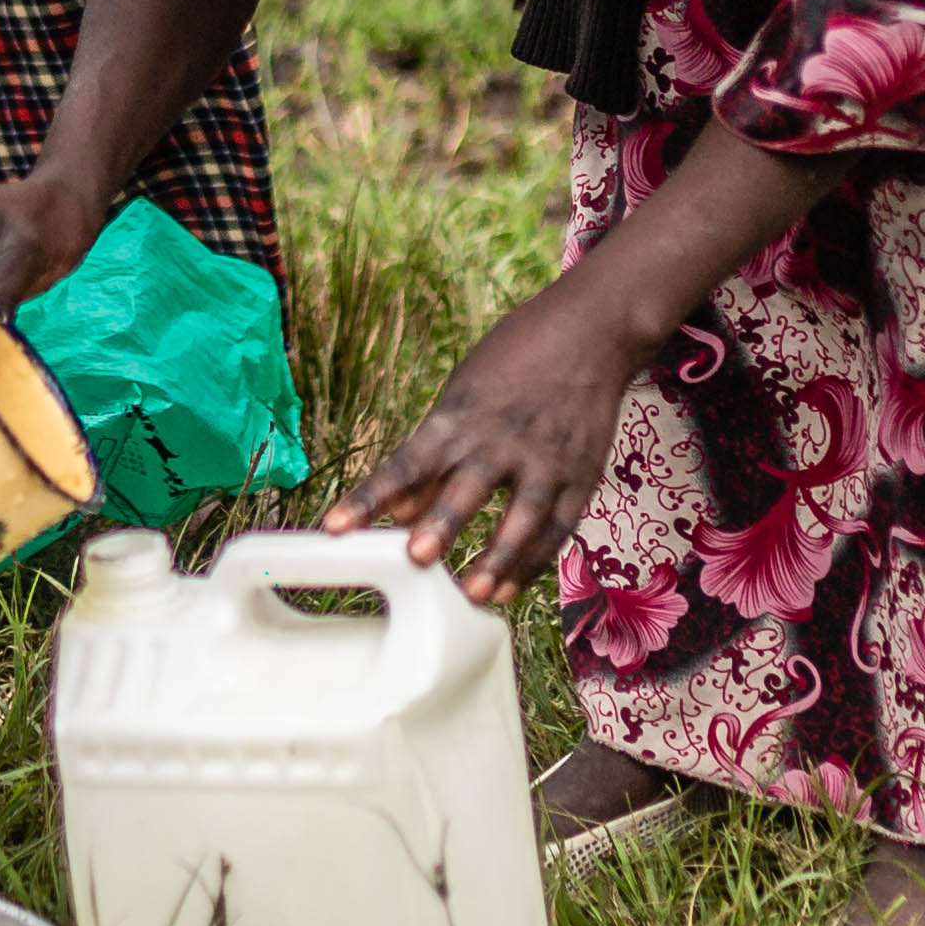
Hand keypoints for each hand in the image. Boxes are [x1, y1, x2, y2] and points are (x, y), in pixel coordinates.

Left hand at [329, 293, 637, 605]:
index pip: (404, 464)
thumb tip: (394, 515)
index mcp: (458, 418)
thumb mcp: (460, 399)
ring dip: (498, 558)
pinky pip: (558, 528)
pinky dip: (534, 561)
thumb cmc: (512, 364)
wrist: (590, 331)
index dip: (368, 497)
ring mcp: (546, 459)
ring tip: (474, 594)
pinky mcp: (581, 475)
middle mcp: (501, 440)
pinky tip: (509, 590)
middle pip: (468, 487)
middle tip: (418, 557)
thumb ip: (432, 462)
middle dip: (442, 522)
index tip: (334, 527)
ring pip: (523, 516)